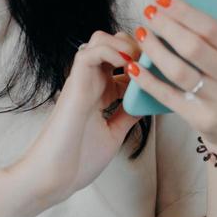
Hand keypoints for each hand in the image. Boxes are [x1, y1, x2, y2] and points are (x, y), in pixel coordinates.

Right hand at [13, 29, 144, 206]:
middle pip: (113, 40)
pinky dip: (110, 51)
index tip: (161, 69)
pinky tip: (126, 66)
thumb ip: (127, 115)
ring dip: (124, 44)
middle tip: (152, 63)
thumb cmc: (79, 159)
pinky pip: (89, 53)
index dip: (144, 58)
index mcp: (101, 92)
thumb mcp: (114, 133)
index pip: (123, 59)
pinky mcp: (74, 85)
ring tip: (140, 62)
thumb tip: (147, 102)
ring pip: (100, 39)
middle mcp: (92, 82)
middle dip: (136, 44)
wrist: (56, 177)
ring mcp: (83, 81)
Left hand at [127, 0, 216, 153]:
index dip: (185, 11)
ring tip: (140, 32)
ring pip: (178, 72)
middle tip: (147, 10)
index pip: (212, 28)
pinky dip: (148, 81)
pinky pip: (169, 97)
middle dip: (166, 26)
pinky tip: (134, 66)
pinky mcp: (200, 119)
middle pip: (193, 48)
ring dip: (154, 51)